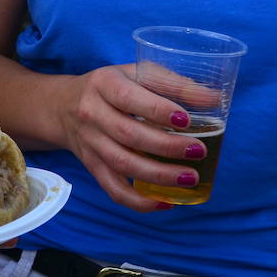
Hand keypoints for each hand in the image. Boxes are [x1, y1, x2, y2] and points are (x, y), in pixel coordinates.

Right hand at [57, 64, 206, 211]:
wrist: (63, 106)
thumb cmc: (111, 87)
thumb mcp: (135, 73)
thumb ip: (172, 84)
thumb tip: (214, 99)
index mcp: (103, 84)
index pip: (128, 98)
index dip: (158, 110)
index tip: (187, 120)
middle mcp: (92, 114)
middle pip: (128, 135)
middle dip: (166, 146)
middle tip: (198, 151)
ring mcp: (90, 143)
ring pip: (122, 164)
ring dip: (158, 176)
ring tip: (190, 178)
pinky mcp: (92, 166)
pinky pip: (113, 189)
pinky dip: (139, 202)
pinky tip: (165, 202)